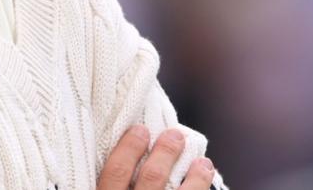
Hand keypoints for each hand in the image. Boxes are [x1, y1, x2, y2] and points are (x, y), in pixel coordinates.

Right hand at [98, 125, 215, 189]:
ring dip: (195, 178)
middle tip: (175, 135)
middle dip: (166, 153)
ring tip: (202, 162)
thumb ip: (106, 183)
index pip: (116, 171)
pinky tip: (207, 183)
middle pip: (151, 178)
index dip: (129, 147)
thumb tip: (110, 161)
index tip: (140, 129)